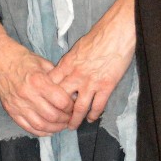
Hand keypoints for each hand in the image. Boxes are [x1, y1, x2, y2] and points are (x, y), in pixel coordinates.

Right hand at [0, 15, 73, 136]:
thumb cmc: (22, 59)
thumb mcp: (43, 63)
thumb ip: (57, 78)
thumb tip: (70, 92)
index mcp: (38, 81)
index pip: (61, 101)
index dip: (71, 106)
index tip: (74, 105)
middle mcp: (28, 95)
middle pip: (53, 116)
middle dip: (65, 119)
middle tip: (70, 117)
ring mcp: (18, 105)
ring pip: (41, 125)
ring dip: (55, 128)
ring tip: (62, 125)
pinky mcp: (11, 111)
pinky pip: (28, 127)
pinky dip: (41, 132)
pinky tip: (49, 129)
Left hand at [50, 0, 135, 127]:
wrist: (116, 33)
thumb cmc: (99, 36)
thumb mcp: (77, 48)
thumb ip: (69, 62)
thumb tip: (64, 70)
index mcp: (67, 64)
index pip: (51, 84)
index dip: (46, 96)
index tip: (44, 104)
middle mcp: (76, 75)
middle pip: (61, 99)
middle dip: (57, 112)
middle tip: (55, 121)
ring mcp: (91, 82)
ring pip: (79, 107)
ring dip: (74, 119)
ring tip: (71, 127)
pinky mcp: (106, 86)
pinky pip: (97, 105)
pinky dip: (94, 115)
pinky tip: (92, 119)